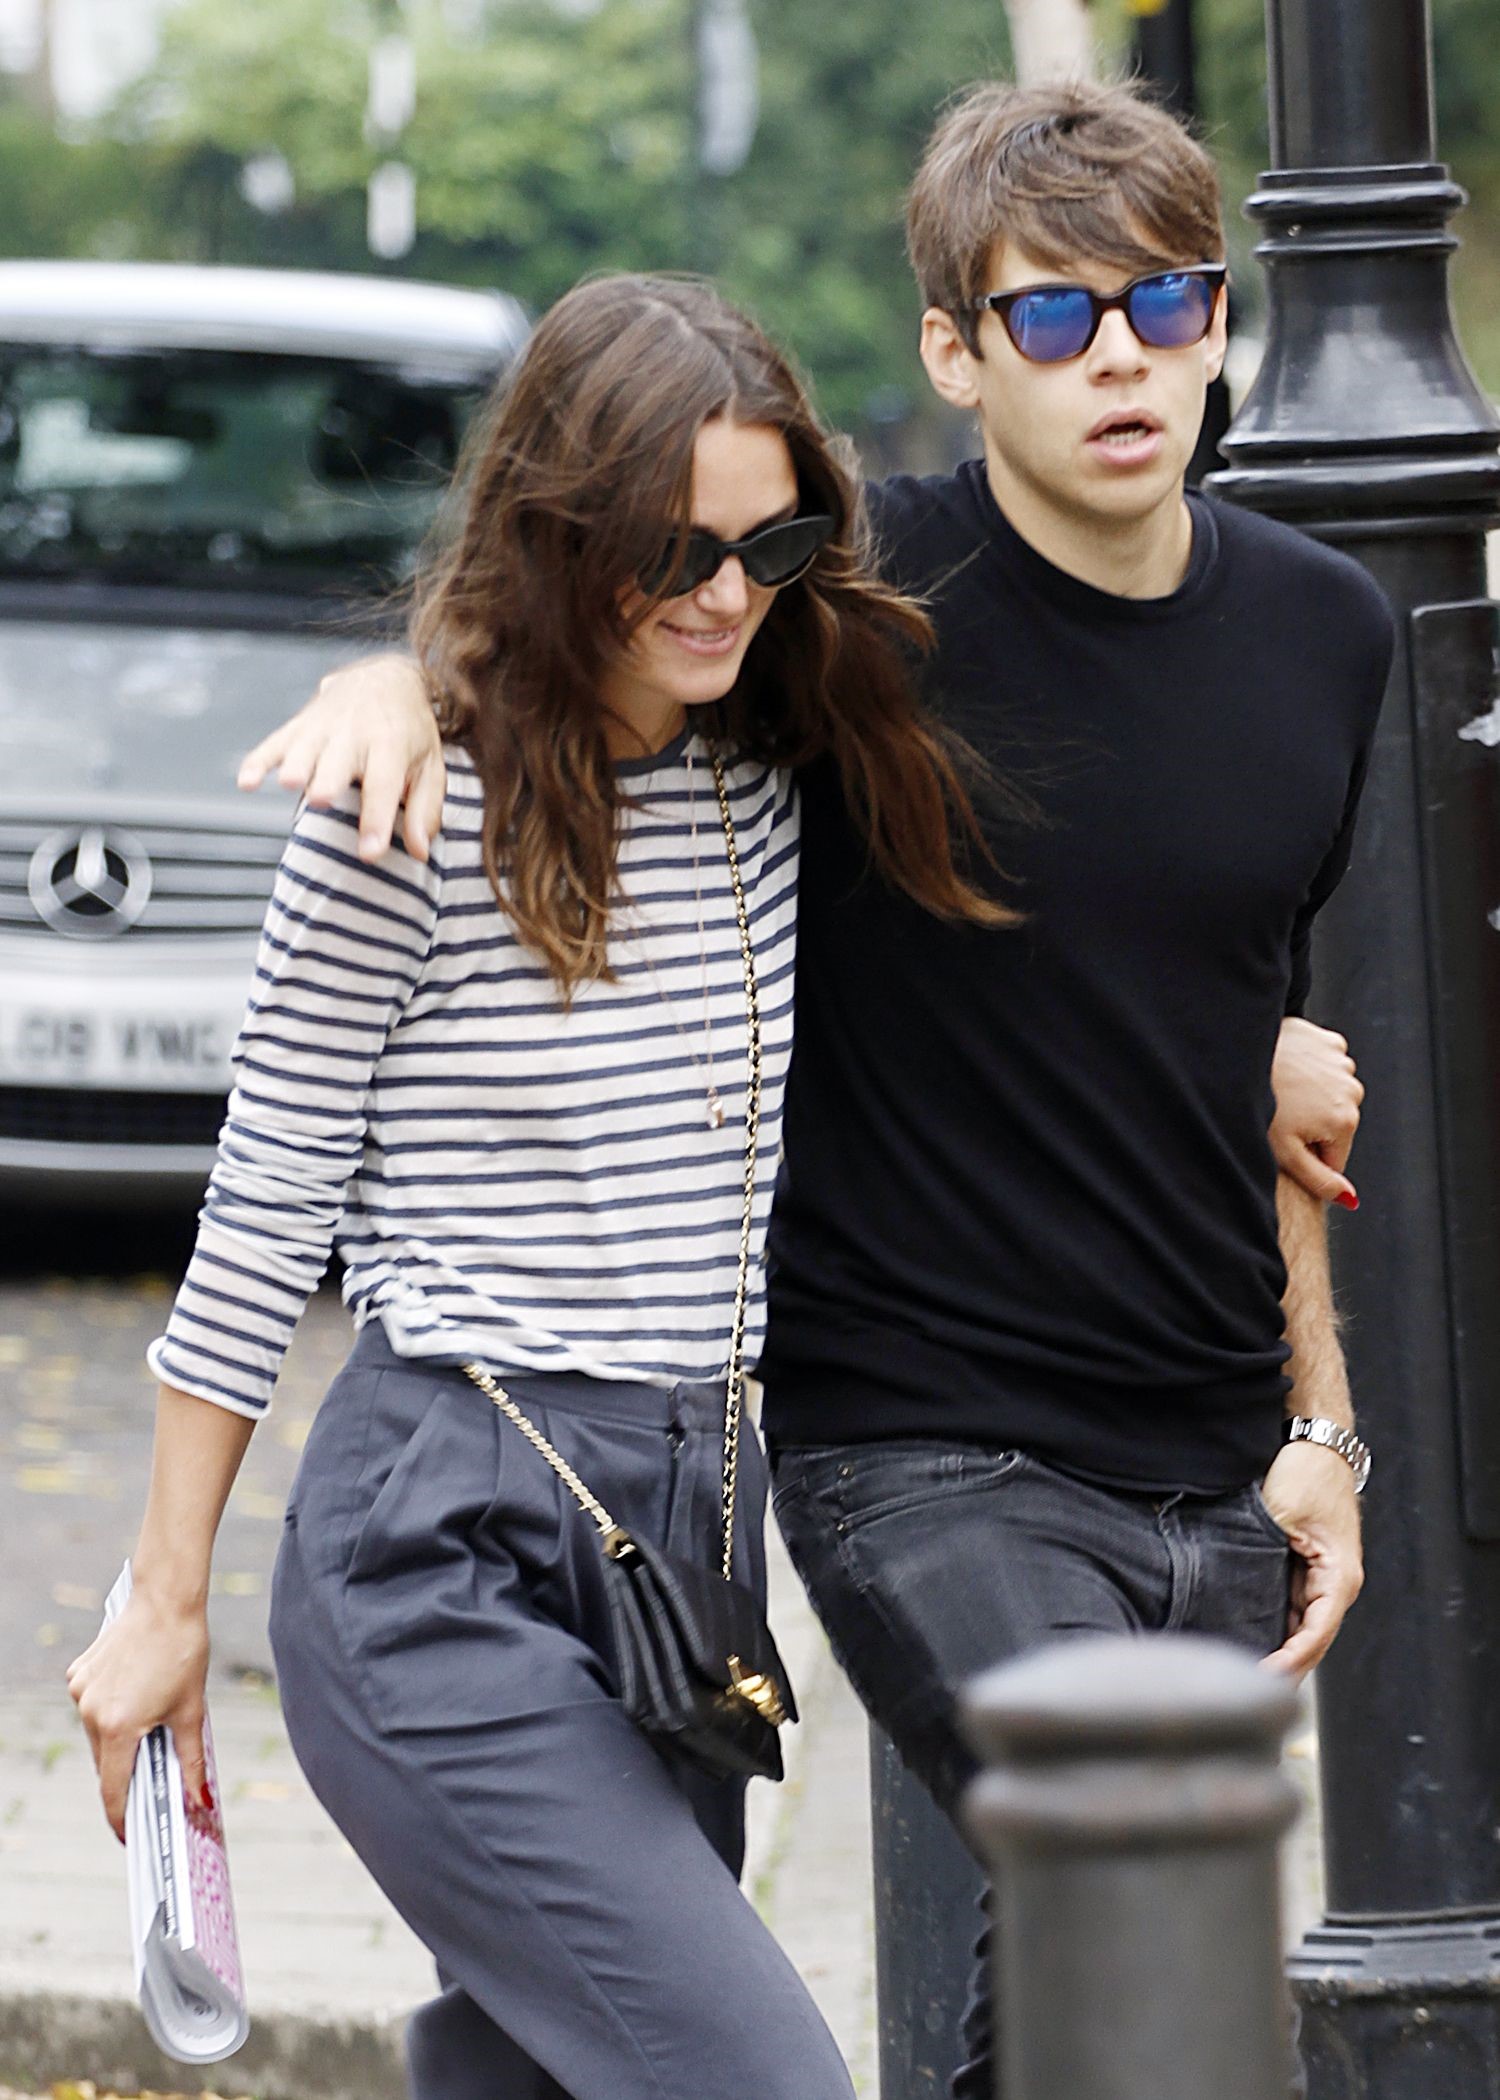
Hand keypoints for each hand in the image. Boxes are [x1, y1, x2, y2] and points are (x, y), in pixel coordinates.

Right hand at [66, 1587, 209, 1842]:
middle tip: (153, 1781)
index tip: (131, 1835)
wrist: (166, 1601)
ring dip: (120, 1738)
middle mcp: (91, 1712)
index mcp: (118, 1727)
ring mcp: (81, 1692)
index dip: (122, 1817)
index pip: (113, 1789)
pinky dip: (111, 1710)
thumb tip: (199, 1801)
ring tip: (150, 1726)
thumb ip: (191, 1761)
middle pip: (106, 1761)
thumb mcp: (192, 1712)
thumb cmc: (183, 1654)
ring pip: (98, 1734)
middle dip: (128, 1772)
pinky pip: (93, 1706)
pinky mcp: (79, 1673)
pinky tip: (136, 1693)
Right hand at [237, 654, 444, 862]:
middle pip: (340, 760)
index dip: (376, 819)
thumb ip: (425, 811)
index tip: (370, 853)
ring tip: (288, 783)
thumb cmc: (410, 734)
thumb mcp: (430, 768)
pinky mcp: (299, 726)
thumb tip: (419, 852)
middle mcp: (356, 733)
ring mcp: (323, 727)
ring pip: (305, 748)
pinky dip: (258, 761)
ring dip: (296, 764)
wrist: (386, 679)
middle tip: (322, 800)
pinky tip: (246, 782)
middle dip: (329, 779)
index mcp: (392, 744)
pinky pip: (274, 744)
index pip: (384, 784)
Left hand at [1259, 1438, 1363, 1678]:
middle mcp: (1336, 1584)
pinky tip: (1253, 1644)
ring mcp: (1323, 1579)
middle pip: (1310, 1641)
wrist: (1315, 1444)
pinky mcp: (1308, 1570)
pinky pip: (1293, 1610)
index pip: (1316, 1634)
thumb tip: (1235, 1588)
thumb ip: (1262, 1552)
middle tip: (1247, 1689)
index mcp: (1339, 1578)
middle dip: (1283, 1667)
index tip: (1264, 1677)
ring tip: (1246, 1678)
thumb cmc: (1305, 1474)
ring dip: (1279, 1651)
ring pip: (1301, 1629)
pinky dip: (1277, 1630)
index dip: (1290, 1660)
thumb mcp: (1280, 1514)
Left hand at [1270, 1017, 1362, 1208]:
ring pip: (1332, 1094)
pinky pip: (1326, 1065)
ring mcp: (1343, 1063)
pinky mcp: (1330, 1041)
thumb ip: (1321, 1181)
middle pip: (1335, 1124)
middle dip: (1311, 1125)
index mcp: (1346, 1121)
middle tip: (1280, 1114)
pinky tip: (1287, 1069)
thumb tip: (1351, 1200)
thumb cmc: (1253, 1107)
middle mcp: (1353, 1091)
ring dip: (1311, 1096)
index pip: (1335, 1158)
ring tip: (1281, 1091)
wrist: (1232, 1058)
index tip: (1284, 1140)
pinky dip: (1310, 1068)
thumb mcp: (1285, 1154)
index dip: (1306, 1155)